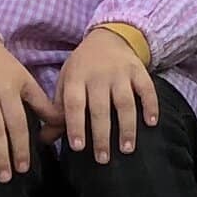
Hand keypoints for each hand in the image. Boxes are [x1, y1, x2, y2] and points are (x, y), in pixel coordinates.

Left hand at [55, 25, 160, 157]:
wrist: (109, 37)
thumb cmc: (83, 67)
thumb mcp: (67, 82)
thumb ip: (58, 111)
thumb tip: (44, 140)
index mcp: (76, 78)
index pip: (74, 104)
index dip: (75, 125)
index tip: (78, 147)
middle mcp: (98, 75)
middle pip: (100, 108)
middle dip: (102, 135)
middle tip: (102, 159)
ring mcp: (120, 73)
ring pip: (125, 102)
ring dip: (127, 127)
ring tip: (126, 149)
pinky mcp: (139, 70)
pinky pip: (147, 89)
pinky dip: (150, 105)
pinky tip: (151, 123)